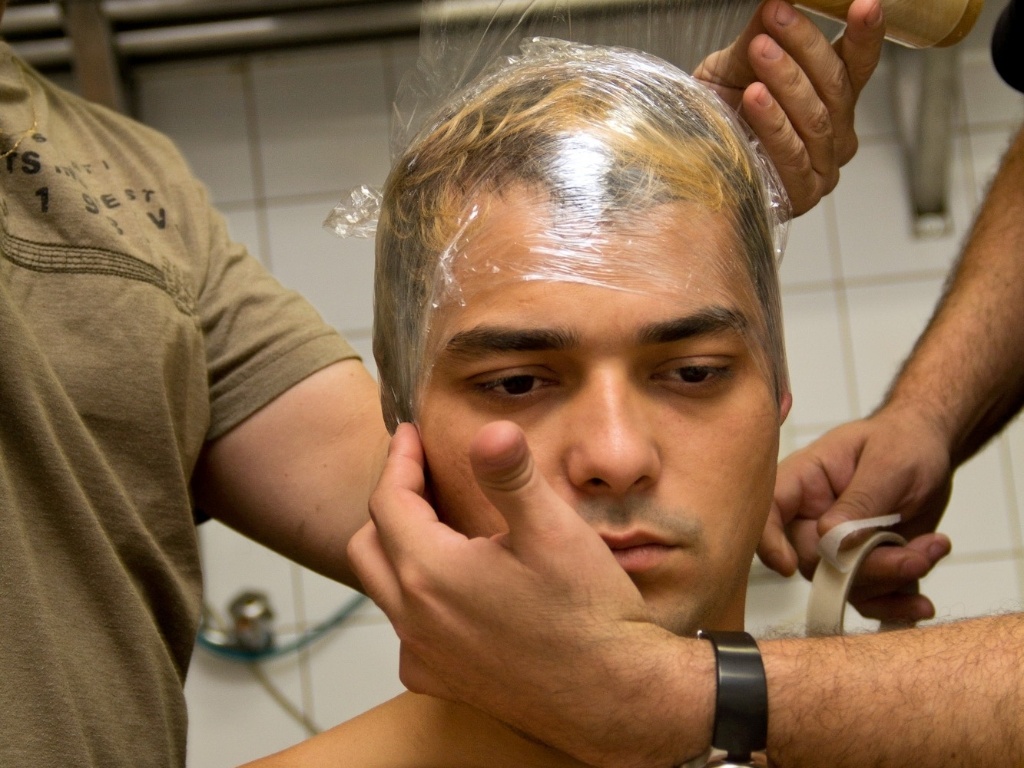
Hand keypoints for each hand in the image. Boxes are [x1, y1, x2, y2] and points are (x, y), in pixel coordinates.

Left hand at [348, 422, 702, 767]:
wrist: (616, 697)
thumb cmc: (588, 615)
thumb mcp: (553, 531)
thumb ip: (511, 475)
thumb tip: (491, 430)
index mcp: (430, 573)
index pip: (387, 501)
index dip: (398, 460)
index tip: (410, 434)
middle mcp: (414, 619)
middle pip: (370, 544)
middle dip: (390, 502)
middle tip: (422, 475)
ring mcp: (425, 656)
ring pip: (384, 588)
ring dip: (399, 550)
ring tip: (439, 524)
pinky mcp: (442, 682)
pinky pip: (407, 631)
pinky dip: (416, 598)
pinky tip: (454, 589)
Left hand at [694, 0, 884, 215]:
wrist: (688, 164)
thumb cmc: (717, 114)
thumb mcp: (734, 67)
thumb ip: (760, 36)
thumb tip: (774, 2)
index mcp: (833, 99)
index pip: (857, 65)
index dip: (865, 35)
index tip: (865, 4)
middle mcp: (838, 134)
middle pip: (836, 85)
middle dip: (806, 46)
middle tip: (777, 14)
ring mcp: (824, 167)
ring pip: (817, 117)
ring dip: (788, 80)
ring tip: (761, 49)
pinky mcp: (802, 193)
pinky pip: (793, 154)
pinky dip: (775, 122)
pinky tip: (756, 96)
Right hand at [763, 407, 953, 622]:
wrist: (929, 448)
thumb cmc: (903, 441)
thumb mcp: (889, 462)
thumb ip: (862, 501)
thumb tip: (831, 540)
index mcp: (804, 481)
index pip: (769, 510)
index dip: (768, 540)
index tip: (786, 565)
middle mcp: (810, 517)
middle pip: (814, 560)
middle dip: (868, 567)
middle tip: (917, 557)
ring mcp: (836, 546)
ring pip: (845, 586)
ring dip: (894, 579)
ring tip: (933, 548)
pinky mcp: (863, 566)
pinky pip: (868, 599)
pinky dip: (897, 605)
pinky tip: (922, 603)